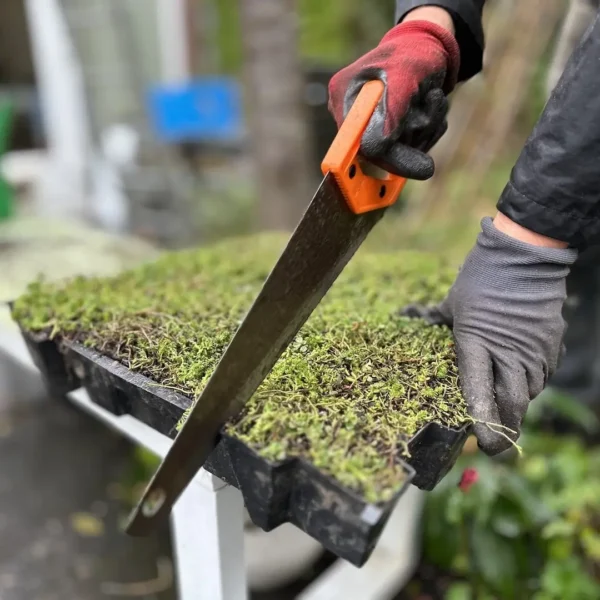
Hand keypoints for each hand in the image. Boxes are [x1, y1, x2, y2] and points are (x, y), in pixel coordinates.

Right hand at [328, 12, 459, 179]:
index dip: (375, 156)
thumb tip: (375, 150)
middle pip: (378, 153)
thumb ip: (390, 112)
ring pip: (402, 151)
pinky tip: (431, 108)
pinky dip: (430, 132)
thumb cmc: (415, 53)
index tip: (396, 173)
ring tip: (433, 98)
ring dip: (427, 129)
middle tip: (432, 106)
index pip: (350, 142)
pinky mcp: (390, 134)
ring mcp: (371, 127)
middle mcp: (352, 115)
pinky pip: (413, 148)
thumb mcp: (404, 76)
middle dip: (413, 134)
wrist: (431, 47)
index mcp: (343, 97)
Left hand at [404, 217, 576, 454]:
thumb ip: (432, 318)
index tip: (481, 444)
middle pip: (512, 405)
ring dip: (518, 405)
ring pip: (530, 393)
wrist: (524, 256)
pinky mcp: (552, 344)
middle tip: (496, 443)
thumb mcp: (453, 302)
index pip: (479, 394)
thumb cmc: (481, 278)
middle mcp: (508, 354)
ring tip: (505, 411)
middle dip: (505, 429)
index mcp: (476, 344)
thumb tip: (405, 315)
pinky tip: (521, 379)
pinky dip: (532, 383)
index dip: (483, 425)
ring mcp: (534, 350)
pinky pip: (544, 374)